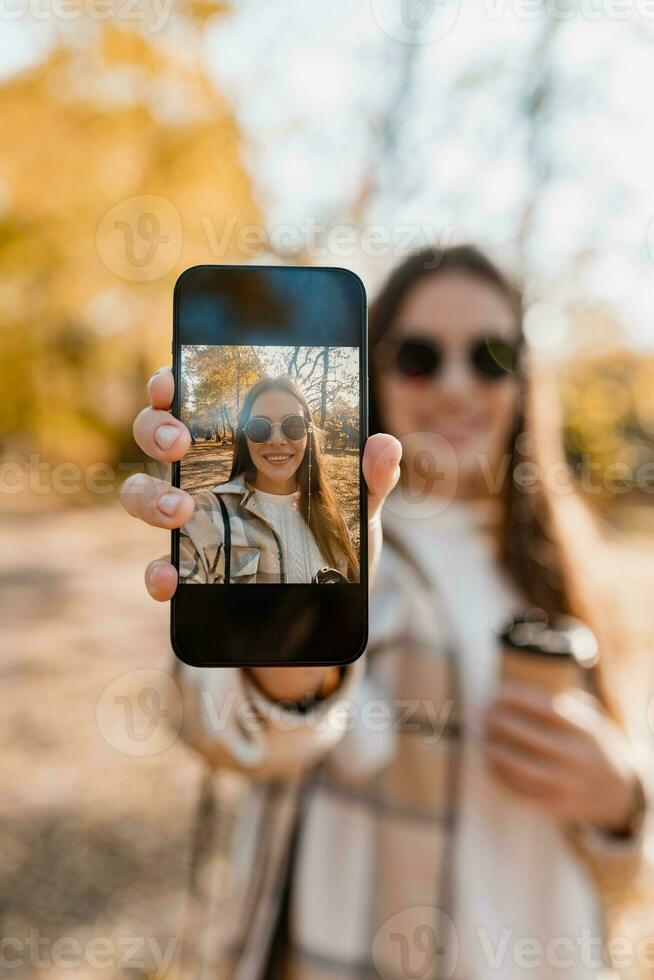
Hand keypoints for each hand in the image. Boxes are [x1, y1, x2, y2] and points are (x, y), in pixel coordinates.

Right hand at [120, 366, 401, 701]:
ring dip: (150, 496)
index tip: (171, 382)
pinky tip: (171, 578)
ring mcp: (192, 520)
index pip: (193, 398)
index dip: (171, 382)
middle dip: (156, 430)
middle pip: (155, 434)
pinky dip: (157, 571)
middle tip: (179, 442)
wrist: (327, 604)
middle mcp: (206, 473)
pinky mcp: (192, 567)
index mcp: (240, 443)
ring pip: (141, 493)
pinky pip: (159, 565)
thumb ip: (371, 476)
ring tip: (181, 508)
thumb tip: (385, 445)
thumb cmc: (337, 537)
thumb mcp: (359, 505)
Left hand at [484, 682, 641, 833]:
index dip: (520, 699)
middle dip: (502, 723)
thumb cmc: (590, 744)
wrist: (615, 791)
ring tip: (483, 739)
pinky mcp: (556, 804)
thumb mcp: (590, 719)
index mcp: (585, 731)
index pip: (548, 710)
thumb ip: (566, 701)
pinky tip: (489, 762)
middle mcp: (577, 756)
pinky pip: (523, 790)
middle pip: (531, 737)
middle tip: (483, 713)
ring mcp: (567, 783)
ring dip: (498, 752)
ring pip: (523, 767)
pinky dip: (502, 776)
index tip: (499, 690)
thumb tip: (525, 679)